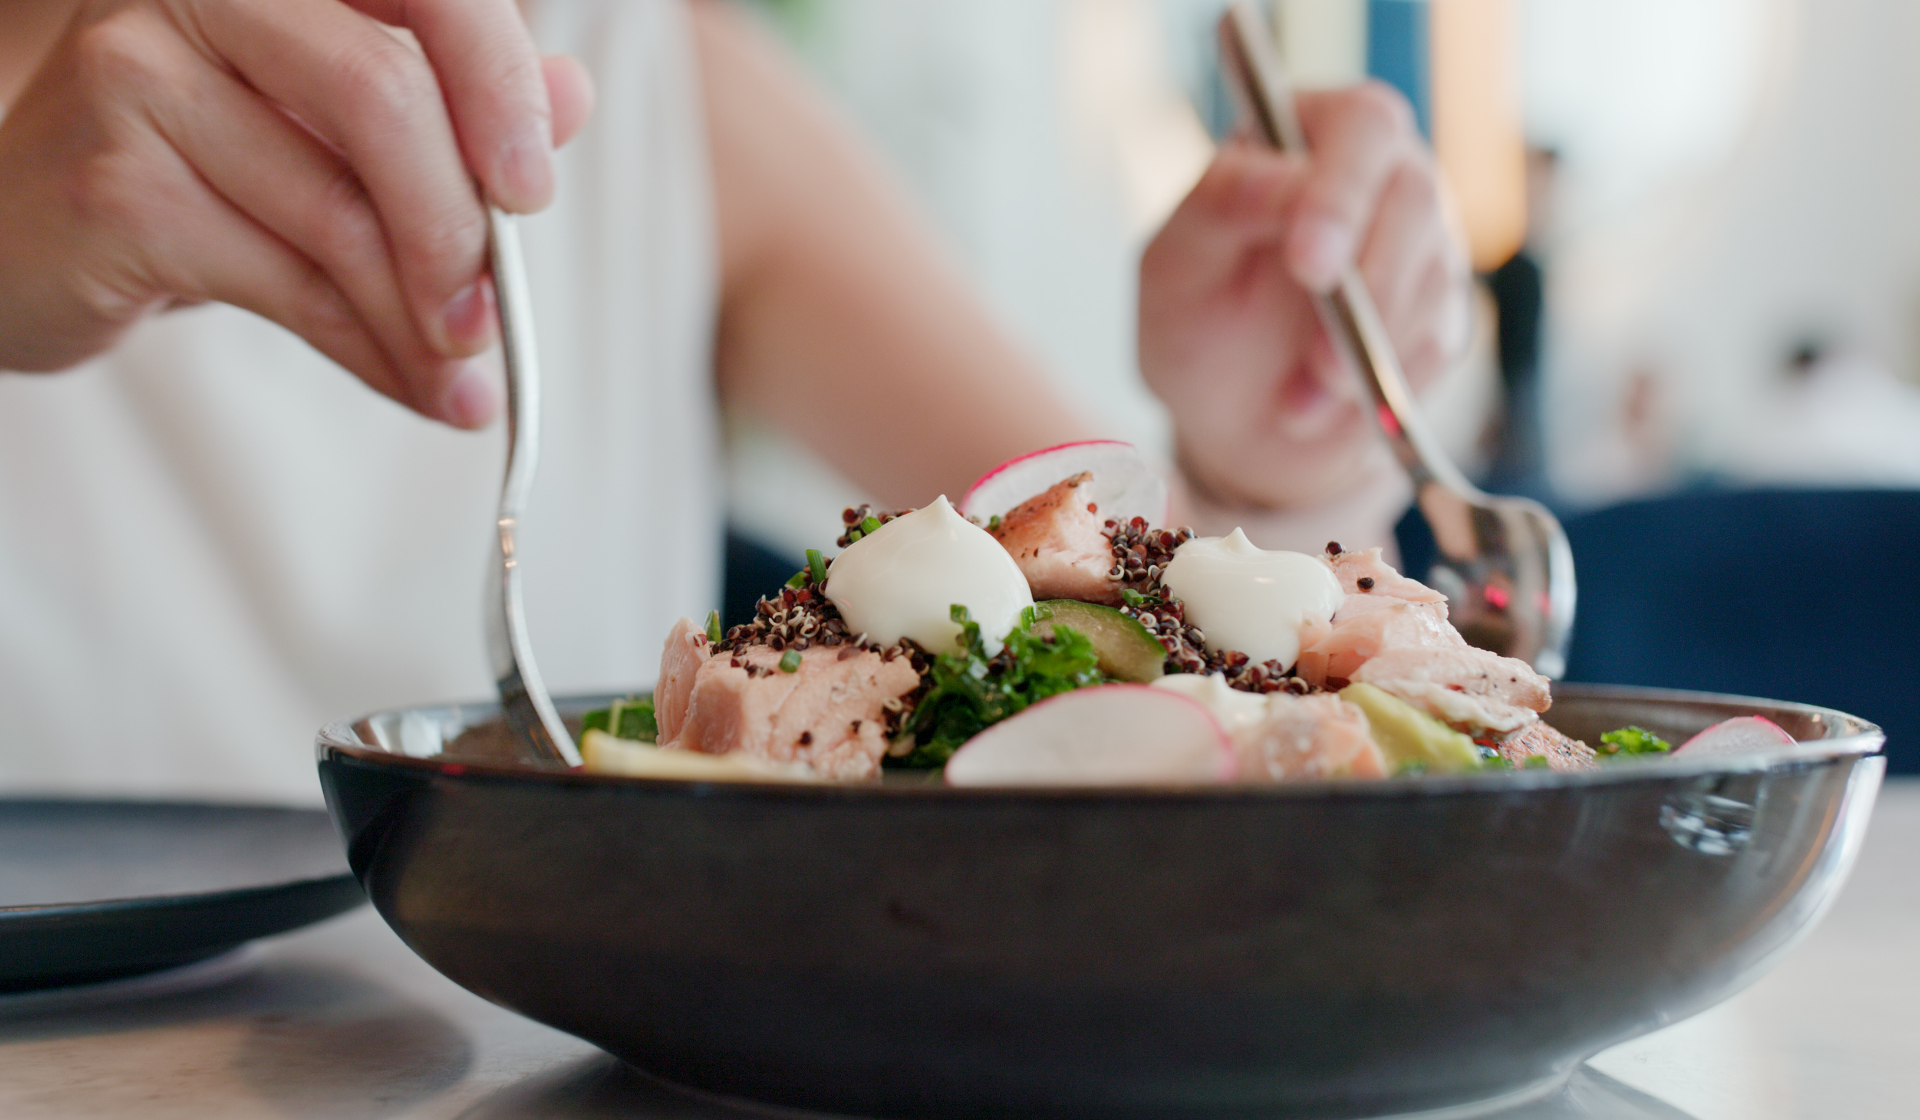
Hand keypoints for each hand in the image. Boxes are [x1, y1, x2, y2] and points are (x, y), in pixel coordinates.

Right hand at [0, 0, 593, 426]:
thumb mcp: (339, 135)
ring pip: (339, 211)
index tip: (533, 191)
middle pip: (382, 95)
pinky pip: (287, 282)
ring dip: (422, 320)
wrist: (34, 239)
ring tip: (465, 382)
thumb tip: (573, 98)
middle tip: (496, 321)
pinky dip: (368, 350)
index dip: (498, 82)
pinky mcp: (113, 183)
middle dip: (459, 227)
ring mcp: (140, 77)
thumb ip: (453, 112)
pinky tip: (412, 387)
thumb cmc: (209, 174)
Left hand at [1139, 82, 1470, 509]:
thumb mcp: (1176, 265)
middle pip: (1416, 195)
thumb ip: (1220, 205)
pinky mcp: (1443, 307)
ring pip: (1432, 275)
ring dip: (1360, 352)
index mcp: (1310, 132)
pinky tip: (1321, 401)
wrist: (1232, 419)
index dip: (1340, 194)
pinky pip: (1438, 339)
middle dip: (1368, 282)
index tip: (1307, 264)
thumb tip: (1288, 181)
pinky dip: (1378, 383)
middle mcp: (1380, 171)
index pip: (1360, 125)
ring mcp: (1422, 237)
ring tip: (1296, 397)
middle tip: (1319, 356)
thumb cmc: (1196, 323)